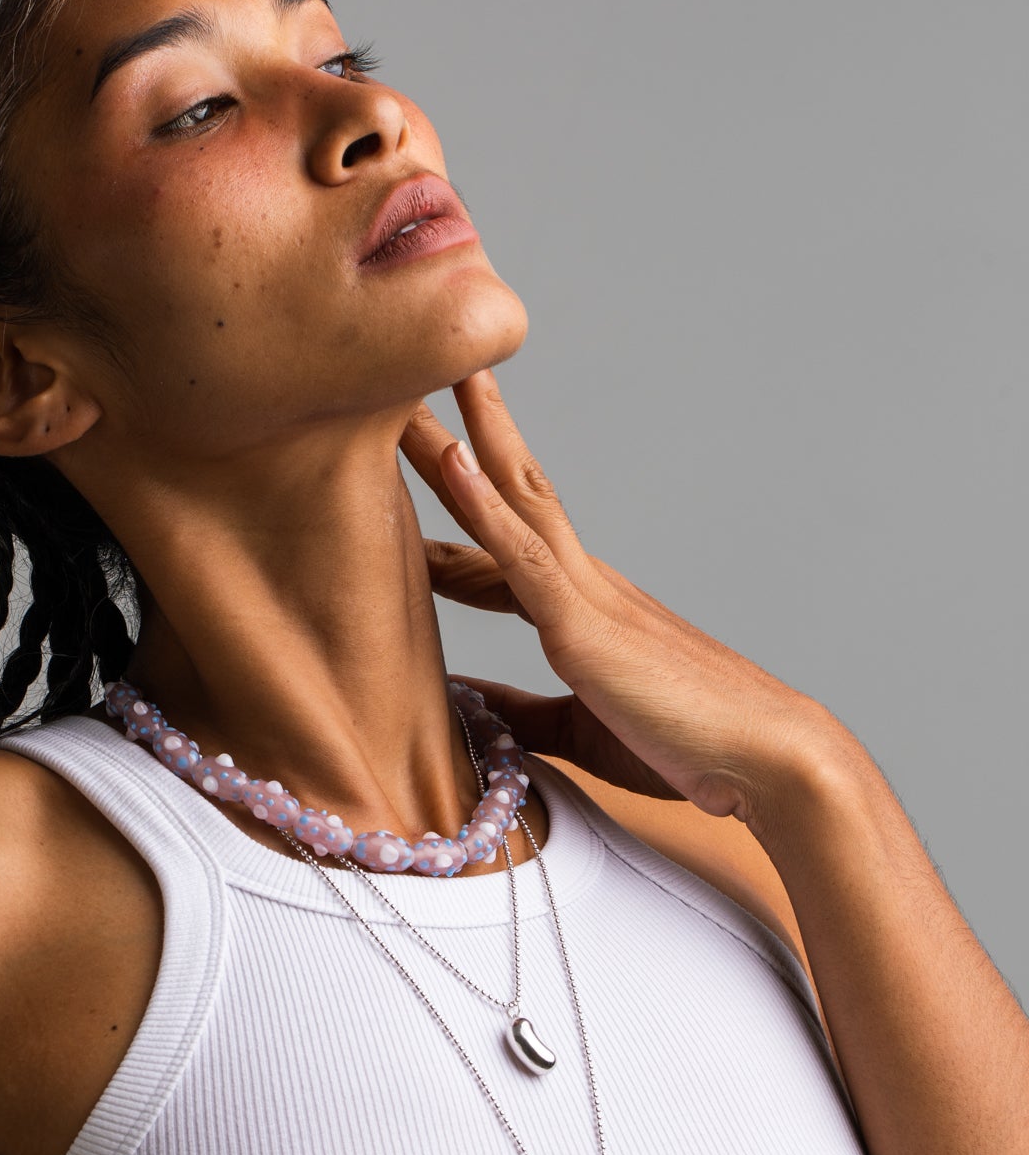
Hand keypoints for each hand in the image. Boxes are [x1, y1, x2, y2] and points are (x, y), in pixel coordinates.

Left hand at [399, 369, 838, 821]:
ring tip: (407, 390)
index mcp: (580, 609)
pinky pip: (526, 549)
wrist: (767, 764)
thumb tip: (458, 703)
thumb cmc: (689, 746)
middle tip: (386, 394)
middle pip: (502, 493)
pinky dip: (485, 501)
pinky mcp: (586, 623)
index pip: (496, 548)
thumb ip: (519, 712)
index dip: (449, 513)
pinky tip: (452, 456)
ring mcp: (586, 593)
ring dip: (457, 440)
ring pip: (512, 494)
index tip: (388, 482)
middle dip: (443, 444)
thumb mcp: (579, 729)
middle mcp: (582, 582)